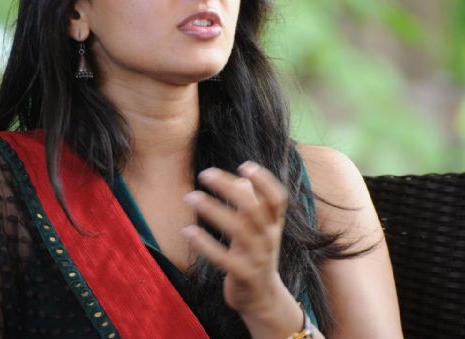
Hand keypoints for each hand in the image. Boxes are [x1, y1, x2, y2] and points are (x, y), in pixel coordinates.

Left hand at [182, 161, 289, 319]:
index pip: (277, 199)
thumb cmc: (255, 254)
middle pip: (252, 208)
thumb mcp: (258, 230)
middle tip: (204, 174)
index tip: (245, 166)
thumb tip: (239, 178)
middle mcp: (269, 238)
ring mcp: (257, 257)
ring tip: (190, 196)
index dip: (265, 181)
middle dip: (228, 188)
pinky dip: (205, 244)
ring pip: (238, 229)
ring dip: (212, 210)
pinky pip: (223, 258)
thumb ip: (251, 204)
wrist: (263, 298)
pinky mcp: (243, 275)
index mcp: (274, 224)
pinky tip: (187, 231)